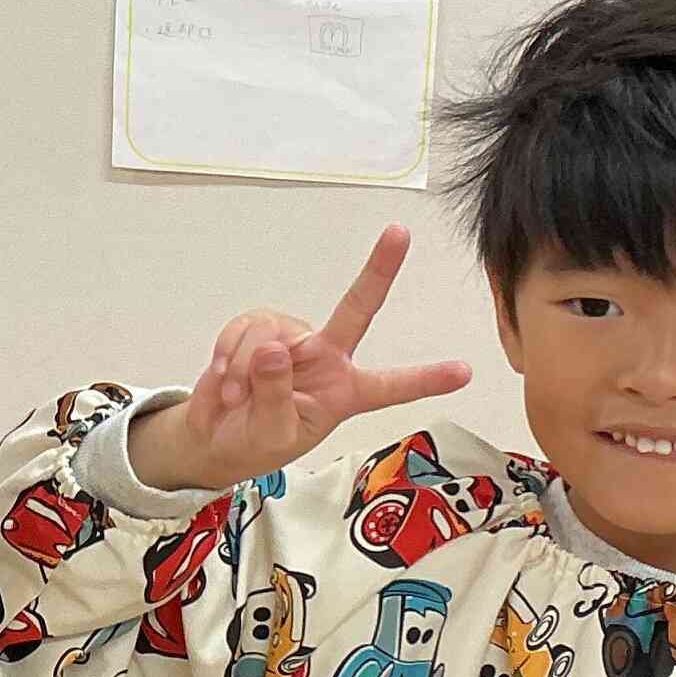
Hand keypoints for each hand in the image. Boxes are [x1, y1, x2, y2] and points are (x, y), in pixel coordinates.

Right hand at [128, 225, 474, 491]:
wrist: (211, 439)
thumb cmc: (252, 443)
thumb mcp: (271, 435)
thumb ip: (276, 396)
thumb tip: (274, 348)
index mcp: (344, 393)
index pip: (391, 386)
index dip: (426, 378)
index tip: (463, 372)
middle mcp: (326, 358)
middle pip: (357, 308)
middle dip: (379, 269)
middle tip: (399, 233)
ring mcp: (293, 339)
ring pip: (274, 332)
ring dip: (246, 367)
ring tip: (236, 397)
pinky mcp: (259, 328)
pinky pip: (245, 329)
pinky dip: (228, 355)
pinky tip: (224, 380)